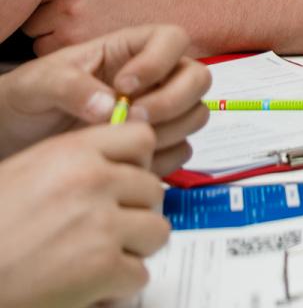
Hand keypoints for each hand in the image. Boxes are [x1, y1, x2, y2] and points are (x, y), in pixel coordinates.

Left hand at [0, 23, 209, 174]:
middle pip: (198, 78)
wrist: (13, 136)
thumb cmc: (27, 99)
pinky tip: (127, 158)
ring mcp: (159, 112)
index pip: (173, 38)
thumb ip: (72, 87)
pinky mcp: (157, 145)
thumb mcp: (38, 83)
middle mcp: (154, 78)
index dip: (159, 60)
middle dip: (172, 100)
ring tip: (124, 139)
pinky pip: (181, 150)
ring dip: (168, 129)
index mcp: (130, 50)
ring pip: (196, 114)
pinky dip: (162, 157)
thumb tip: (109, 107)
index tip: (124, 85)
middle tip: (133, 117)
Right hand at [0, 123, 169, 307]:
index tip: (124, 183)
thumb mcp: (21, 174)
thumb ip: (71, 166)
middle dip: (134, 214)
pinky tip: (87, 287)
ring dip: (132, 250)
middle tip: (104, 232)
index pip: (141, 139)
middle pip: (154, 190)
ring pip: (157, 231)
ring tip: (96, 259)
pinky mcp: (102, 267)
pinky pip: (139, 274)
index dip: (137, 165)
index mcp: (70, 153)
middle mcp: (92, 182)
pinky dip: (116, 287)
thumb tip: (116, 169)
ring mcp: (101, 224)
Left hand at [23, 0, 184, 59]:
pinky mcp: (73, 40)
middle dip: (45, 11)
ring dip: (50, 33)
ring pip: (34, 30)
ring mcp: (69, 13)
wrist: (169, 11)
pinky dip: (59, 49)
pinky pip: (45, 49)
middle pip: (30, 4)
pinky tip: (82, 41)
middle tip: (75, 13)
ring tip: (80, 27)